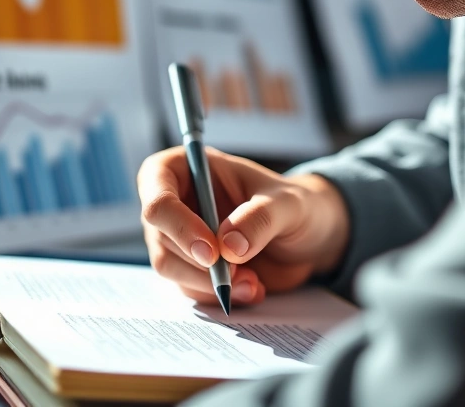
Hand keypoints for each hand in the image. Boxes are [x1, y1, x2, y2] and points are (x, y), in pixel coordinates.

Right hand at [138, 147, 349, 306]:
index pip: (158, 196)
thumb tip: (228, 246)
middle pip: (161, 238)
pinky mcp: (191, 267)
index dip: (178, 225)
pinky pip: (189, 287)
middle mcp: (175, 203)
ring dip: (209, 282)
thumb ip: (260, 217)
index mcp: (185, 169)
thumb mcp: (288, 204)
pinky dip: (218, 294)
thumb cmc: (293, 205)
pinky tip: (251, 287)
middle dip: (199, 262)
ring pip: (170, 267)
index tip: (211, 252)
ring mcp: (179, 237)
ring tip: (252, 281)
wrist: (307, 238)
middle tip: (238, 273)